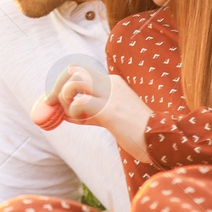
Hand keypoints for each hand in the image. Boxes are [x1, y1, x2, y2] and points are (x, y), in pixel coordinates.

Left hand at [38, 66, 154, 162]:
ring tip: (72, 114)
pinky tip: (80, 121)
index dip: (63, 84)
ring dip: (64, 98)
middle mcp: (110, 83)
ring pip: (74, 81)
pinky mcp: (109, 109)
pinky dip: (72, 112)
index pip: (80, 72)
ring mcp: (110, 94)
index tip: (56, 99)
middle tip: (50, 102)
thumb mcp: (110, 119)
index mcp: (112, 83)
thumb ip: (89, 114)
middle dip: (57, 85)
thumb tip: (64, 113)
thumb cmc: (137, 134)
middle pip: (73, 69)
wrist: (161, 142)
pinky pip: (79, 102)